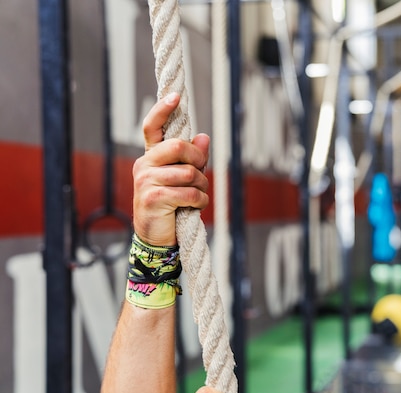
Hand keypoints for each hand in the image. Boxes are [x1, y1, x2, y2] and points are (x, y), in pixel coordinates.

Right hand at [133, 92, 209, 245]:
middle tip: (202, 174)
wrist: (155, 236)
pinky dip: (201, 201)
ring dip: (202, 186)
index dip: (162, 110)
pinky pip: (189, 193)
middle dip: (199, 160)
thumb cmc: (171, 205)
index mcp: (151, 157)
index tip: (176, 96)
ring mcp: (145, 181)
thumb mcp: (182, 179)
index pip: (152, 127)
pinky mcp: (153, 198)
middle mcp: (144, 165)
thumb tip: (204, 137)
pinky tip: (197, 206)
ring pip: (189, 173)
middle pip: (179, 147)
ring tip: (199, 195)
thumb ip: (192, 159)